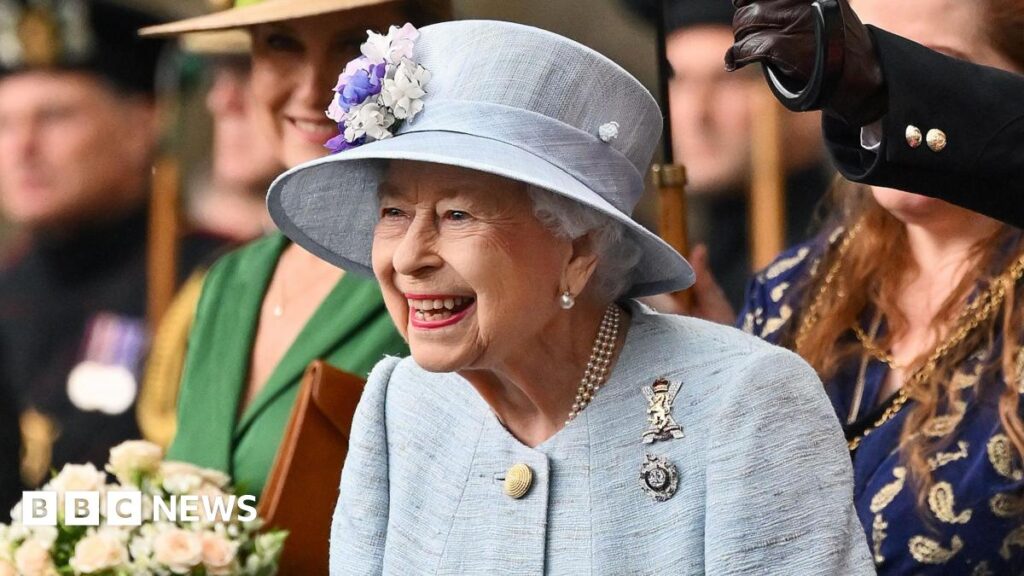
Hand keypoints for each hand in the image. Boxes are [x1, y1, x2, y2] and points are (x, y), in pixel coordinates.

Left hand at [725, 0, 886, 125]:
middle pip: (750, 5)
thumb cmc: (838, 38)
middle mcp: (802, 0)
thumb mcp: (826, 6)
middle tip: (748, 34)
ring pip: (744, 23)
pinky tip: (735, 62)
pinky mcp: (783, 45)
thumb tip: (750, 2)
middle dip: (744, 21)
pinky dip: (737, 56)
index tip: (740, 1)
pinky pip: (746, 47)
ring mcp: (792, 21)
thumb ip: (796, 2)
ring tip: (747, 48)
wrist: (858, 72)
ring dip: (741, 38)